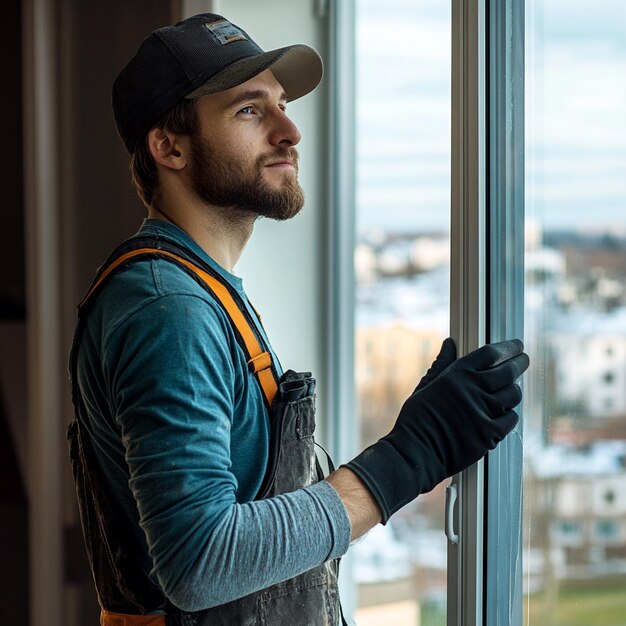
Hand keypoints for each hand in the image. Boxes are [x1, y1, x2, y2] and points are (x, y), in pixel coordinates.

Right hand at [344, 338, 529, 522]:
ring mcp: (482, 412)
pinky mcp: (489, 434)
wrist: (415, 452)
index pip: (490, 354)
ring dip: (513, 390)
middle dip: (519, 363)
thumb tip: (449, 343)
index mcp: (455, 375)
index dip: (507, 347)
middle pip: (507, 371)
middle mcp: (472, 390)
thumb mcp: (426, 386)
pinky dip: (509, 414)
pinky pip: (510, 419)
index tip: (517, 346)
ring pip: (512, 395)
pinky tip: (503, 413)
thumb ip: (442, 364)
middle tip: (523, 360)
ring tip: (511, 388)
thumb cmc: (416, 419)